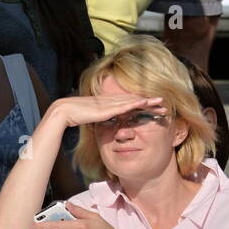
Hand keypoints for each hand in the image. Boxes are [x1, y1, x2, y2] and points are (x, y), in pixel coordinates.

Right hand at [44, 94, 166, 129]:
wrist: (64, 112)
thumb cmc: (75, 117)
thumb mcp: (92, 121)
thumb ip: (101, 122)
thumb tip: (106, 128)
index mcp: (109, 105)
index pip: (129, 104)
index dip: (142, 106)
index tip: (154, 109)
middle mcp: (111, 101)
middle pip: (135, 101)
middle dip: (150, 102)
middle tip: (164, 104)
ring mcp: (110, 103)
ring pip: (133, 101)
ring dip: (148, 102)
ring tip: (161, 103)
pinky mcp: (107, 107)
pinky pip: (125, 105)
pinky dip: (137, 103)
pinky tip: (146, 102)